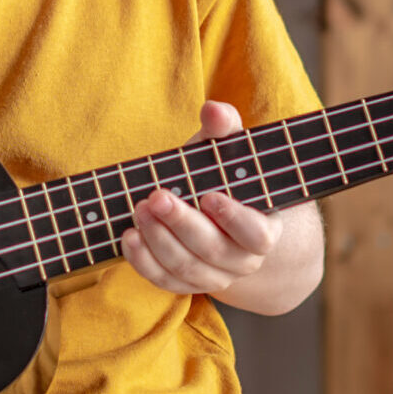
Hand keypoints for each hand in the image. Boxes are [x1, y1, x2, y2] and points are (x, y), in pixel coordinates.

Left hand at [120, 101, 279, 296]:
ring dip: (159, 241)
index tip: (209, 196)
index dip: (235, 219)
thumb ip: (224, 130)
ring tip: (139, 209)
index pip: (258, 235)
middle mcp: (243, 260)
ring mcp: (215, 277)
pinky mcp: (186, 284)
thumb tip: (214, 109)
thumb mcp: (226, 151)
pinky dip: (144, 262)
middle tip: (156, 197)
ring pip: (187, 269)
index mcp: (263, 229)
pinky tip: (129, 237)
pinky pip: (164, 281)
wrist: (216, 211)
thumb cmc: (222, 176)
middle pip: (214, 251)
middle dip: (181, 224)